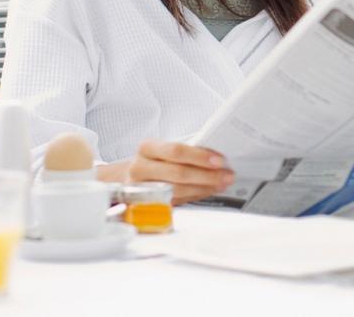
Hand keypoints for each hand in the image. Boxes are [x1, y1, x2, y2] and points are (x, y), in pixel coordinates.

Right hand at [95, 139, 233, 204]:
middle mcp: (140, 168)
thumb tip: (216, 157)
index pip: (175, 151)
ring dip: (205, 187)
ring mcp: (142, 189)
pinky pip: (175, 202)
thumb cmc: (152, 162)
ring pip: (178, 190)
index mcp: (146, 148)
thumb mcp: (162, 150)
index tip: (219, 160)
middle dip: (207, 175)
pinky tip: (208, 191)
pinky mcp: (147, 205)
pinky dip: (195, 196)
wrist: (126, 178)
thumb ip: (185, 152)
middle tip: (227, 174)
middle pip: (178, 173)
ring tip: (222, 183)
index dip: (199, 156)